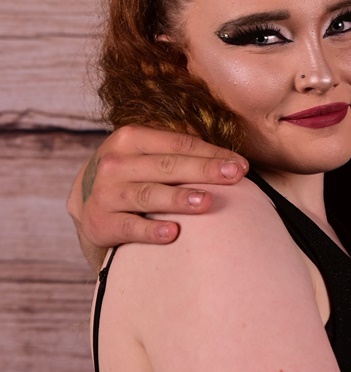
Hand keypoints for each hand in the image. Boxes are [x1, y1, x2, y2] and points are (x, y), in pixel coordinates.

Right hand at [66, 125, 247, 255]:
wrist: (87, 203)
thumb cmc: (133, 174)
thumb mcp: (146, 153)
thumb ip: (179, 148)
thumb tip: (227, 154)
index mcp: (130, 138)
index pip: (178, 144)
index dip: (211, 153)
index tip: (241, 166)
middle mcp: (115, 163)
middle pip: (167, 166)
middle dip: (203, 170)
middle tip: (233, 176)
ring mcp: (105, 193)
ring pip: (148, 194)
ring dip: (178, 198)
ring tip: (206, 202)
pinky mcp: (100, 222)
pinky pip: (129, 227)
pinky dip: (150, 231)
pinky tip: (173, 233)